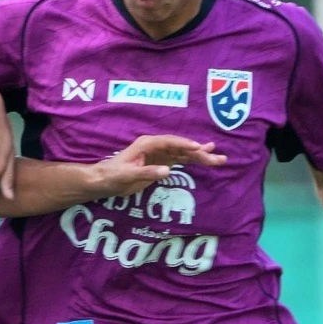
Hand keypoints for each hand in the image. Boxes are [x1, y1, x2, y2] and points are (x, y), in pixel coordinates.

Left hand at [87, 135, 226, 197]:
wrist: (103, 181)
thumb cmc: (112, 176)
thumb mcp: (127, 176)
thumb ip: (147, 173)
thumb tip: (167, 171)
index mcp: (147, 144)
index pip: (170, 142)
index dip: (185, 145)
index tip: (199, 148)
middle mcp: (155, 146)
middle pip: (181, 147)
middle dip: (200, 152)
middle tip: (218, 157)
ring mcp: (159, 154)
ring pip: (184, 153)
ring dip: (200, 156)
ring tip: (219, 158)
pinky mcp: (161, 163)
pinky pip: (180, 160)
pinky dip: (192, 160)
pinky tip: (204, 158)